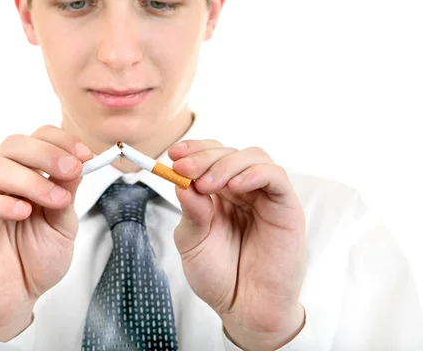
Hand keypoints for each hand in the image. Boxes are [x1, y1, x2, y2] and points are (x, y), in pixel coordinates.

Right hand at [0, 125, 92, 340]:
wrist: (13, 299)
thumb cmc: (35, 259)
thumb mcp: (62, 225)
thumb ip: (66, 194)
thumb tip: (77, 162)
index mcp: (23, 172)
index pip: (37, 138)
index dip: (61, 141)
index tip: (86, 156)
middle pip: (14, 144)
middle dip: (47, 153)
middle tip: (72, 170)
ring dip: (31, 180)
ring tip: (55, 201)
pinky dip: (0, 202)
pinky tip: (22, 212)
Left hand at [169, 140, 305, 349]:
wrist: (244, 309)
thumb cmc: (218, 276)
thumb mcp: (192, 243)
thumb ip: (191, 213)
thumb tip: (181, 182)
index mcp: (218, 194)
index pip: (209, 157)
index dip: (193, 150)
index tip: (173, 154)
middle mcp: (243, 190)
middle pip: (228, 152)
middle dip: (203, 156)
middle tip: (183, 168)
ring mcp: (265, 197)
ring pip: (253, 157)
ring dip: (226, 163)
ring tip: (206, 184)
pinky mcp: (286, 208)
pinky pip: (275, 177)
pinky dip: (254, 174)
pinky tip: (234, 187)